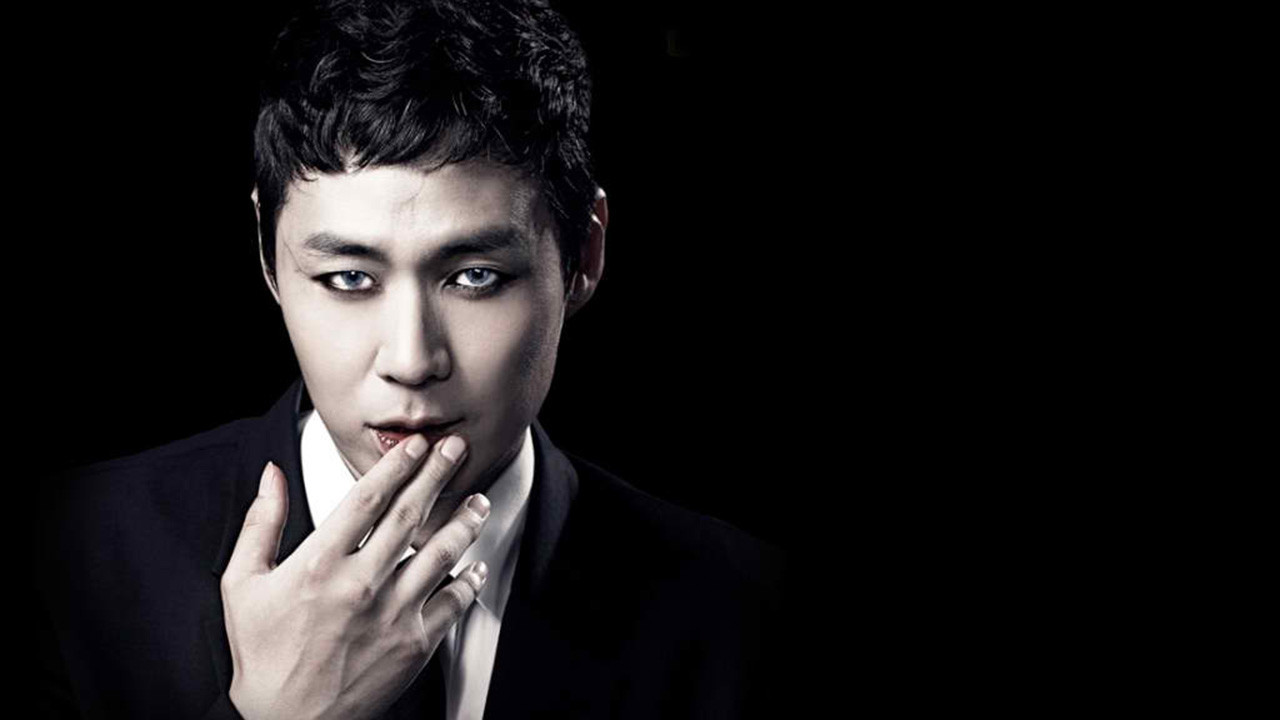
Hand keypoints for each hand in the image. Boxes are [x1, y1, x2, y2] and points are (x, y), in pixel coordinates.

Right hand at [220, 434, 490, 719]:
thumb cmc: (264, 657)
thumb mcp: (242, 585)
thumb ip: (261, 524)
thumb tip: (271, 476)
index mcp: (319, 565)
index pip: (367, 498)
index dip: (396, 465)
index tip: (415, 446)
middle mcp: (361, 584)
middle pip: (411, 514)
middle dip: (438, 474)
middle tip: (455, 450)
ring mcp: (393, 613)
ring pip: (442, 553)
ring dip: (464, 520)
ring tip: (477, 500)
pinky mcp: (416, 642)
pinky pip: (454, 601)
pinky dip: (469, 579)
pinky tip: (474, 563)